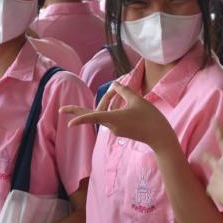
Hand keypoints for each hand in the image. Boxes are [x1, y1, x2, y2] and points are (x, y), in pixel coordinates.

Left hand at [60, 82, 175, 149]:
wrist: (160, 136)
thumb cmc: (150, 117)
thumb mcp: (137, 99)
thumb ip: (124, 90)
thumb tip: (114, 85)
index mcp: (114, 118)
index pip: (93, 117)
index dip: (80, 118)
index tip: (69, 123)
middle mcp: (112, 125)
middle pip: (92, 116)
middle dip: (78, 111)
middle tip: (62, 109)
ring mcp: (115, 129)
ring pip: (103, 114)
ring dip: (106, 103)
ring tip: (114, 91)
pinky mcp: (120, 131)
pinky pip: (110, 117)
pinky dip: (111, 108)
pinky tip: (119, 100)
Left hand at [198, 118, 222, 213]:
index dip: (218, 129)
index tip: (214, 119)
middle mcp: (218, 165)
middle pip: (207, 158)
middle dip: (203, 156)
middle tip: (198, 155)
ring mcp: (212, 177)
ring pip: (214, 180)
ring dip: (220, 186)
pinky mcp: (209, 189)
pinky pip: (214, 193)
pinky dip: (219, 196)